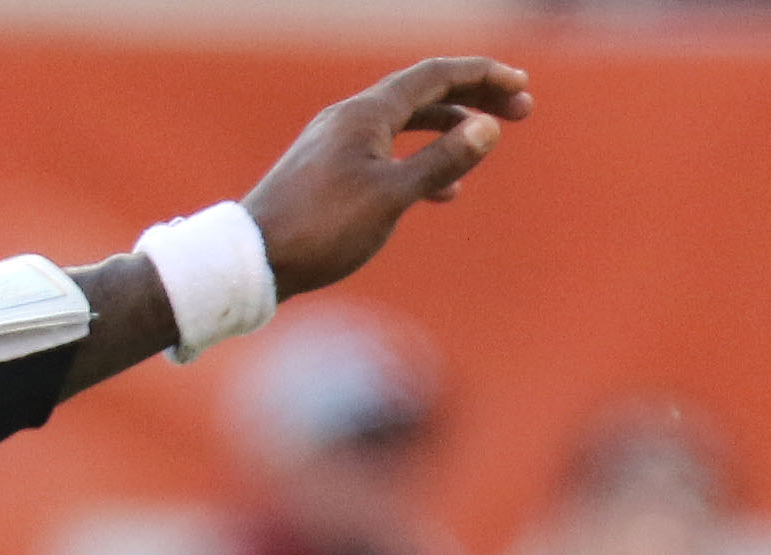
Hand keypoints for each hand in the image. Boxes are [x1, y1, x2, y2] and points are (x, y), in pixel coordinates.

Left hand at [243, 57, 532, 299]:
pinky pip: (382, 153)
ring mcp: (333, 145)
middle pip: (423, 93)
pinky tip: (438, 194)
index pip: (436, 75)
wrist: (248, 262)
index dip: (484, 75)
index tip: (522, 87)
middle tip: (520, 111)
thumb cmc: (319, 229)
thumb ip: (441, 161)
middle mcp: (348, 120)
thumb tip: (488, 128)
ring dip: (446, 132)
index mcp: (366, 114)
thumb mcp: (390, 196)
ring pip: (403, 125)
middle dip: (473, 99)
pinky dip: (415, 162)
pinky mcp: (324, 173)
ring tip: (481, 151)